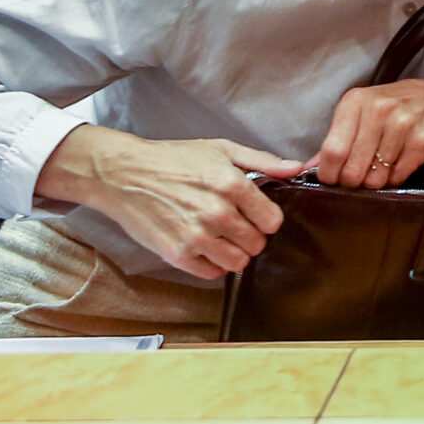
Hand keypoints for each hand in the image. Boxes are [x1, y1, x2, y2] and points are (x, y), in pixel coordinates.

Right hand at [35, 125, 305, 280]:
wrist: (126, 175)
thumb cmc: (174, 159)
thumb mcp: (222, 149)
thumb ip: (263, 161)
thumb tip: (296, 169)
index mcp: (232, 184)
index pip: (273, 221)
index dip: (266, 218)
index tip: (255, 214)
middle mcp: (217, 212)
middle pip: (257, 244)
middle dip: (251, 236)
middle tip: (236, 224)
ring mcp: (197, 236)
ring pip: (239, 262)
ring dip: (234, 252)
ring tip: (221, 236)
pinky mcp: (178, 254)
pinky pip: (212, 273)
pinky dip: (213, 264)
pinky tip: (205, 246)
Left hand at [311, 75, 423, 188]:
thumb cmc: (402, 107)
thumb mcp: (366, 114)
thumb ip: (336, 141)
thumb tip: (304, 169)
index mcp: (356, 101)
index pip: (331, 152)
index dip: (331, 174)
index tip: (337, 179)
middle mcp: (378, 108)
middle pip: (351, 170)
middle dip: (355, 182)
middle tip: (365, 174)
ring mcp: (402, 124)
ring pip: (375, 177)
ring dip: (379, 180)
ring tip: (389, 162)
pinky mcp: (423, 141)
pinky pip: (398, 177)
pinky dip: (398, 177)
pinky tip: (405, 161)